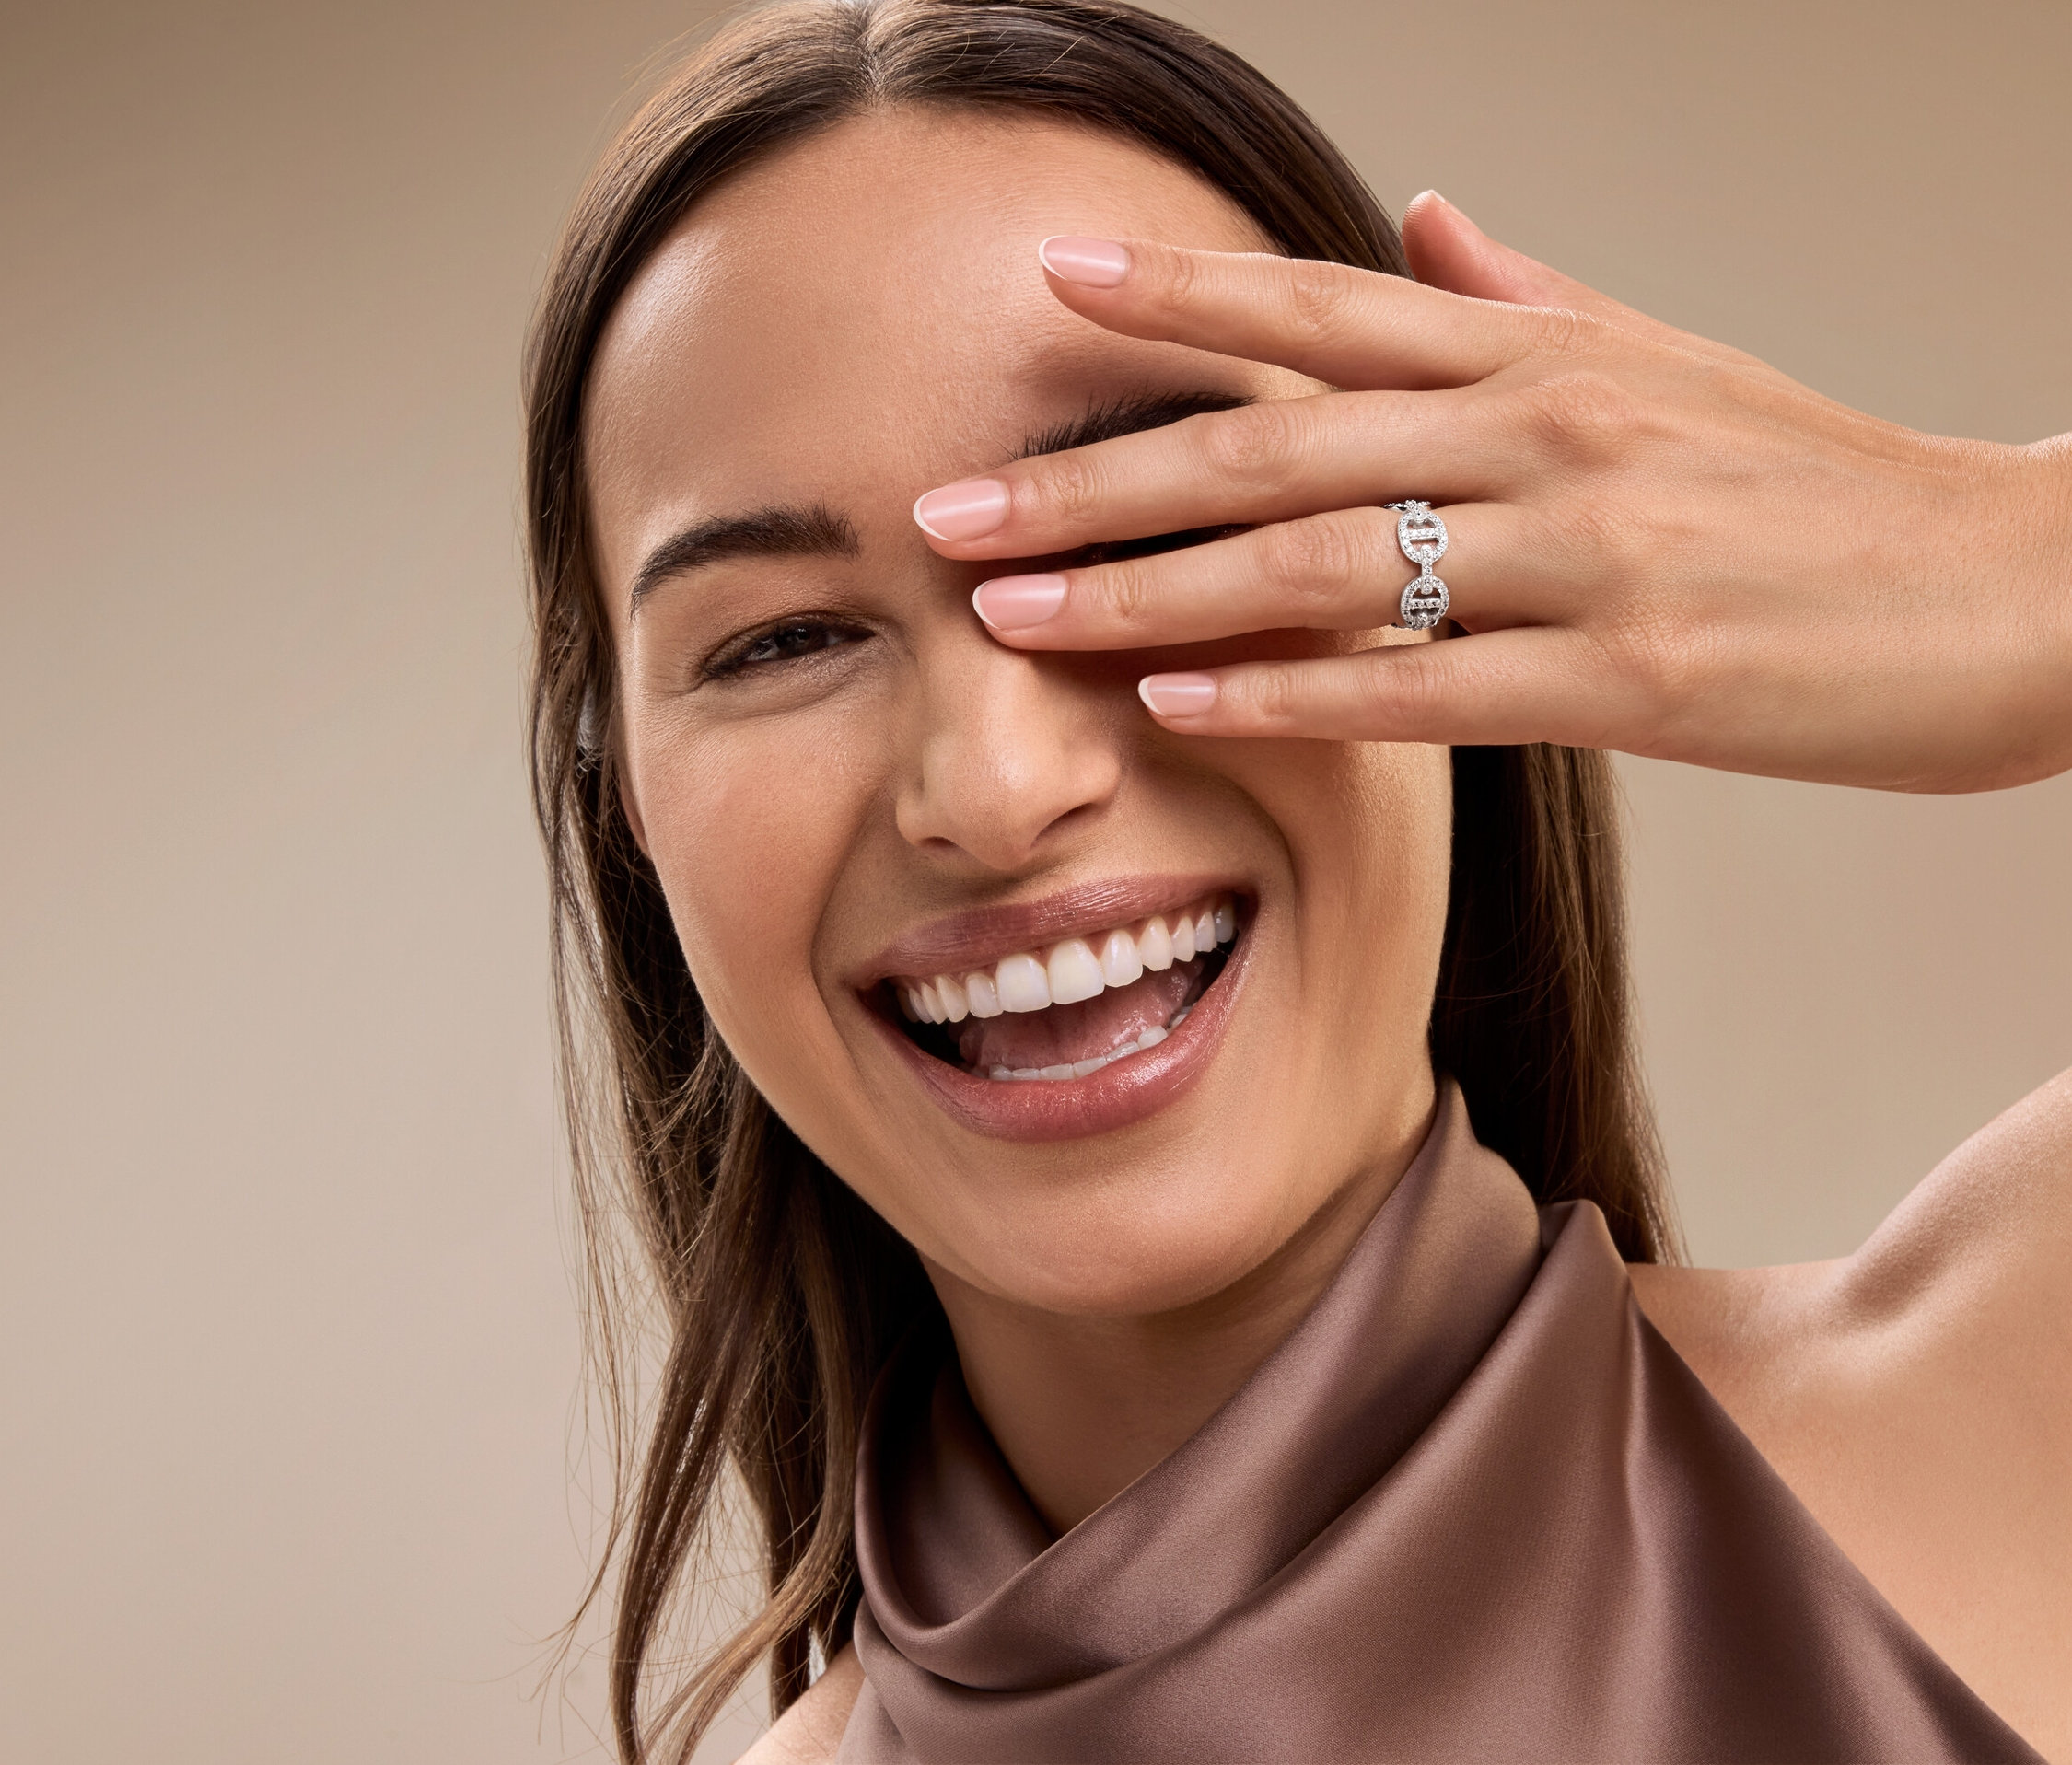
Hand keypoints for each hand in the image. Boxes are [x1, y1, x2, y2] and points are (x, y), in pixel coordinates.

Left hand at [913, 195, 2071, 792]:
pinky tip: (1184, 702)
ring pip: (1325, 558)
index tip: (1040, 295)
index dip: (1172, 300)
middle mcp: (1545, 430)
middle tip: (946, 510)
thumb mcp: (1669, 360)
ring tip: (1016, 616)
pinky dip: (1293, 691)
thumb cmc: (1819, 484)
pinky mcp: (1629, 676)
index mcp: (1541, 351)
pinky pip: (1423, 683)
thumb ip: (1520, 297)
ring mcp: (1587, 553)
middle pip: (1275, 438)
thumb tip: (1410, 221)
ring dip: (1153, 590)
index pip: (1318, 308)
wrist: (2014, 587)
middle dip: (1095, 479)